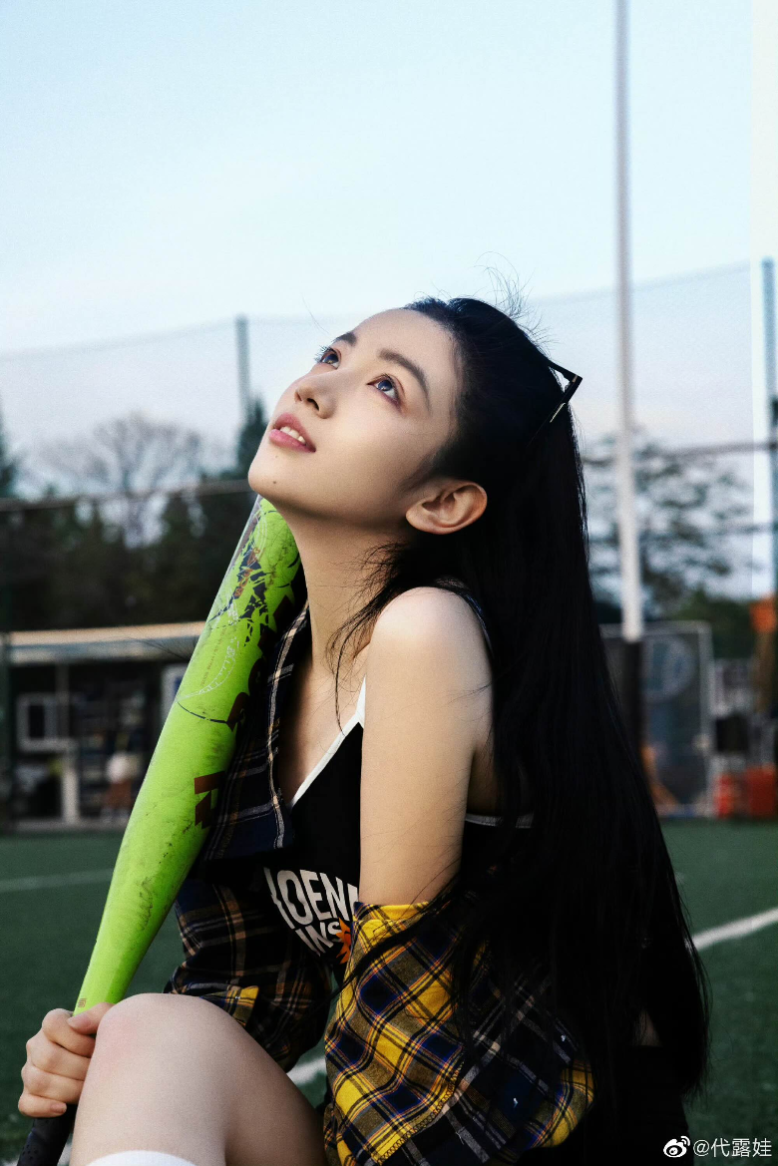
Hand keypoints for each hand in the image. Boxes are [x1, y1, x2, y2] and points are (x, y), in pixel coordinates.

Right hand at [19, 1003, 114, 1117]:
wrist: (105, 1069)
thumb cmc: (107, 1041)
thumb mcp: (109, 1022)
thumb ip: (98, 1014)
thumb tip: (75, 1024)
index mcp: (53, 1023)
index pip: (53, 1026)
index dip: (77, 1040)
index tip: (96, 1048)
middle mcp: (37, 1045)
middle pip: (48, 1058)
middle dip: (79, 1069)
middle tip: (97, 1074)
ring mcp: (30, 1070)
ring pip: (38, 1082)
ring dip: (68, 1090)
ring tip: (87, 1090)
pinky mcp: (28, 1095)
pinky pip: (27, 1104)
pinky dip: (45, 1108)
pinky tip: (64, 1108)